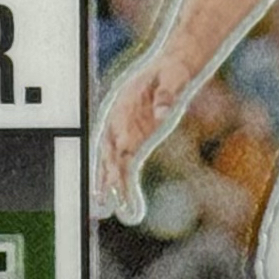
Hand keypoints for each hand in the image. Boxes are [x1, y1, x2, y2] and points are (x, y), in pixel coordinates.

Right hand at [92, 55, 191, 222]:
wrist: (176, 67)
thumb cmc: (173, 70)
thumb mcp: (173, 77)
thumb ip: (166, 95)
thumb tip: (161, 113)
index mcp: (122, 106)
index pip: (114, 136)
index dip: (113, 158)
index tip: (115, 177)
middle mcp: (118, 123)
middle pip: (107, 155)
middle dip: (103, 178)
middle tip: (102, 202)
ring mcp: (125, 134)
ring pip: (113, 166)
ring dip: (109, 187)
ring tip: (104, 211)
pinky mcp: (137, 142)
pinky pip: (129, 168)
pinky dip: (127, 188)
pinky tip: (130, 208)